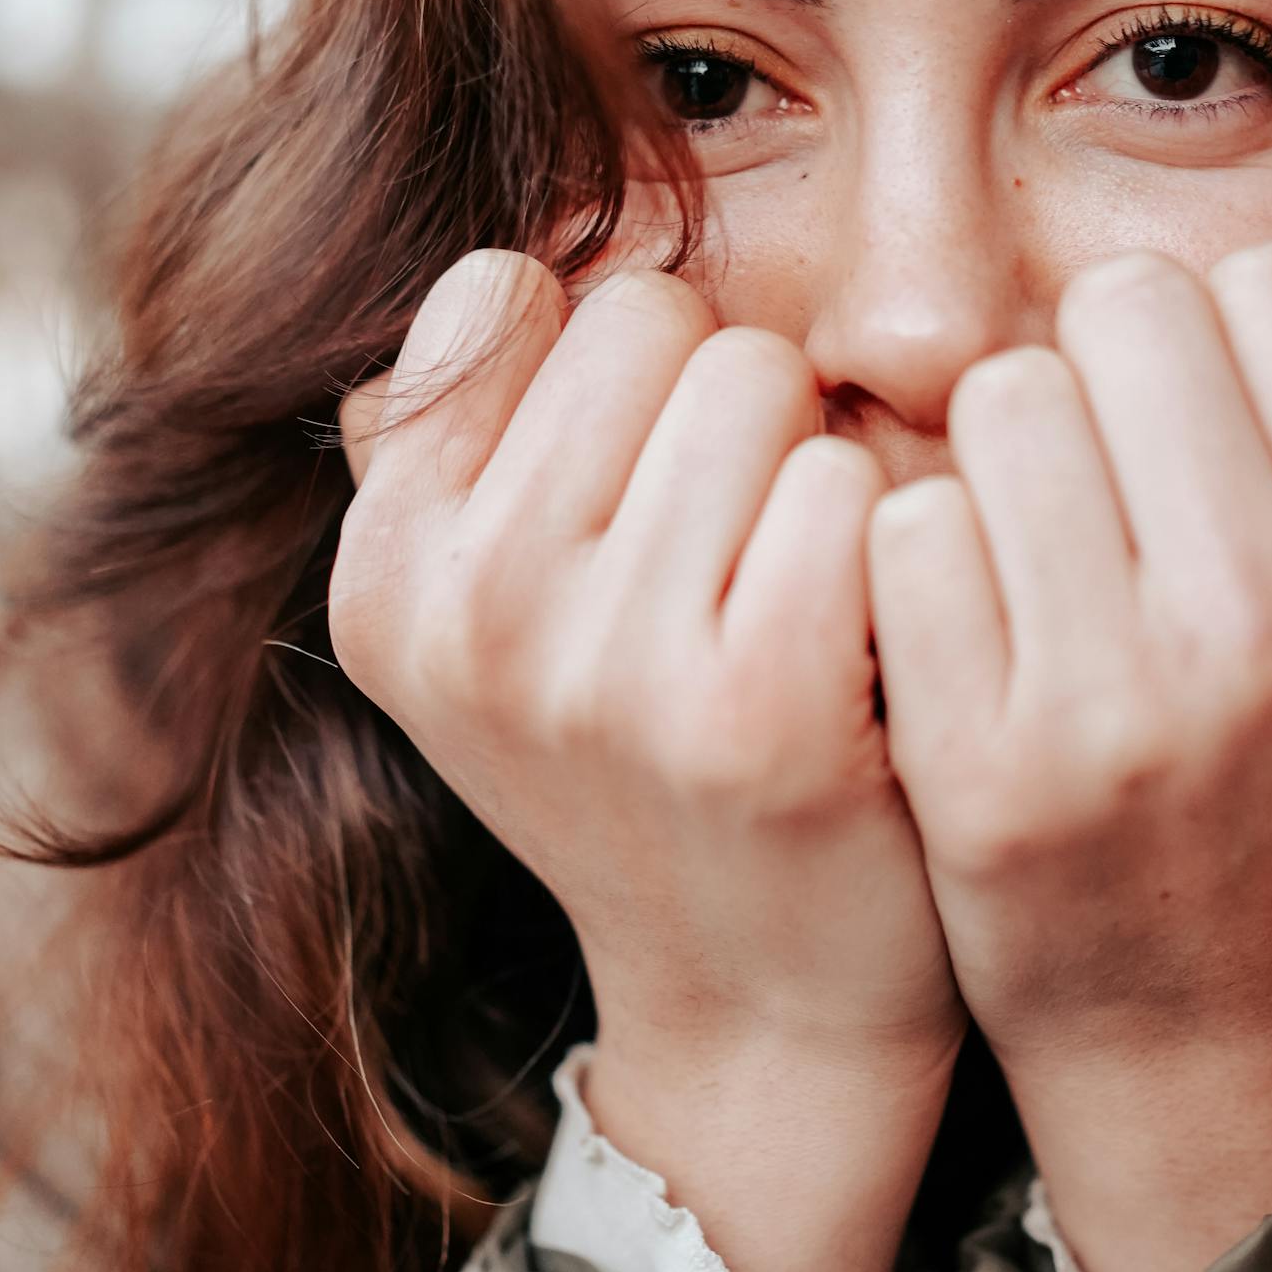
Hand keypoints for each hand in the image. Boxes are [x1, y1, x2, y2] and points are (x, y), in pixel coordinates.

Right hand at [329, 251, 961, 1271]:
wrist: (765, 999)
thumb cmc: (650, 756)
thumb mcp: (493, 625)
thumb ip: (452, 445)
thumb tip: (502, 271)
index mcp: (386, 574)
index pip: (510, 291)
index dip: (612, 366)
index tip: (637, 485)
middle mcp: (471, 615)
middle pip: (652, 315)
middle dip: (722, 398)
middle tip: (740, 544)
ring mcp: (606, 669)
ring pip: (761, 378)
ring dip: (810, 458)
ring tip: (801, 588)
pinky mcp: (758, 713)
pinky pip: (848, 485)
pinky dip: (885, 537)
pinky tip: (866, 637)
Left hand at [867, 229, 1271, 1271]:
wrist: (1197, 1001)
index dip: (1232, 336)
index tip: (1220, 434)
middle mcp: (1270, 626)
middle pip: (1124, 307)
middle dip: (1109, 371)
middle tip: (1117, 479)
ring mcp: (1115, 701)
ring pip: (1002, 398)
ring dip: (1009, 455)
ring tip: (1046, 551)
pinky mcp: (976, 760)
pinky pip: (904, 523)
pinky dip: (925, 555)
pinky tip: (970, 623)